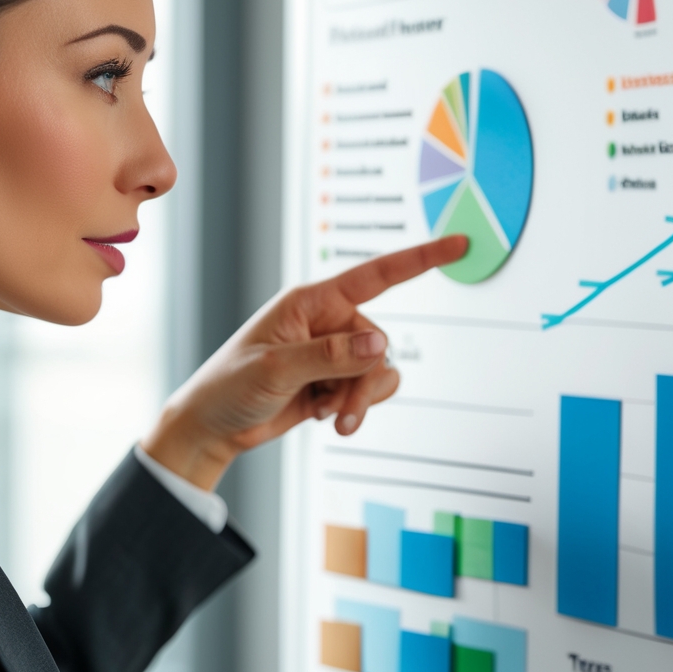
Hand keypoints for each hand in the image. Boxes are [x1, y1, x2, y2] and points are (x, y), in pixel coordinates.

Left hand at [139, 235, 467, 490]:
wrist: (214, 427)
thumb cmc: (229, 387)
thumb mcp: (276, 369)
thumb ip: (331, 356)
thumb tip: (380, 344)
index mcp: (311, 301)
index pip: (376, 274)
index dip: (420, 258)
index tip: (458, 244)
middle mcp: (327, 321)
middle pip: (379, 343)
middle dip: (364, 381)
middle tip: (338, 409)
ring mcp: (332, 351)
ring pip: (379, 370)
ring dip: (361, 398)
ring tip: (331, 417)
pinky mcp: (334, 378)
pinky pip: (370, 389)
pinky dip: (354, 406)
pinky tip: (324, 413)